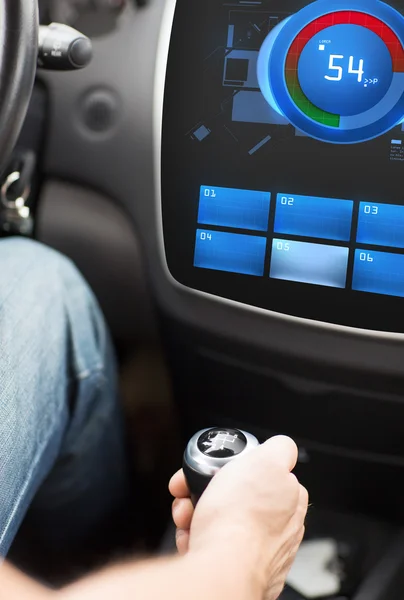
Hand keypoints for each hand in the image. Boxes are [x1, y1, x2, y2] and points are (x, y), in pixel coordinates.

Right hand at [169, 435, 307, 599]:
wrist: (221, 568)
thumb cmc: (242, 518)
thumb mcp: (267, 460)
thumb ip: (281, 448)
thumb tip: (282, 446)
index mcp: (290, 499)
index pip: (262, 473)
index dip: (235, 466)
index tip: (217, 467)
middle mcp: (278, 528)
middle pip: (235, 494)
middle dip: (209, 489)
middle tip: (194, 491)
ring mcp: (256, 549)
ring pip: (218, 517)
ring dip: (196, 511)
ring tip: (188, 515)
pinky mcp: (235, 566)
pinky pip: (208, 541)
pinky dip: (195, 536)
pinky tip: (192, 535)